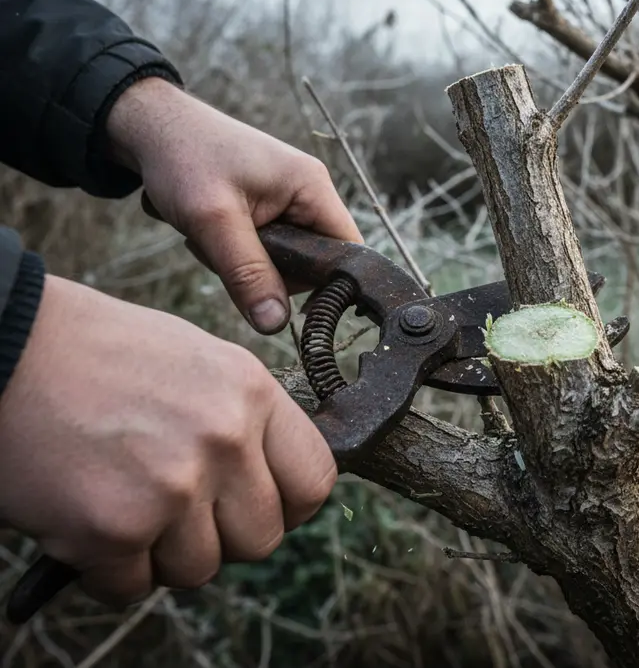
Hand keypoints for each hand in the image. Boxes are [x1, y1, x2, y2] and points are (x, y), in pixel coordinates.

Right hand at [0, 275, 335, 605]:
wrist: (16, 345)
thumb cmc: (107, 354)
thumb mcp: (204, 362)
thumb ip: (248, 419)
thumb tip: (277, 478)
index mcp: (252, 393)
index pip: (315, 481)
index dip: (291, 504)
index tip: (262, 504)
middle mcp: (224, 439)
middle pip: (262, 538)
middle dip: (223, 535)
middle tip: (182, 509)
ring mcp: (172, 486)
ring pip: (200, 569)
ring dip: (164, 552)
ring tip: (129, 499)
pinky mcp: (113, 528)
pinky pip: (133, 586)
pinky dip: (110, 568)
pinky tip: (91, 516)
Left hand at [106, 78, 362, 333]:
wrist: (149, 128)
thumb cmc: (184, 159)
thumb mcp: (214, 221)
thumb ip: (248, 274)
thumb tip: (276, 325)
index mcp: (312, 187)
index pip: (348, 251)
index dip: (328, 284)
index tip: (283, 298)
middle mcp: (307, 193)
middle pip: (312, 262)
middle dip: (268, 270)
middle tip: (225, 251)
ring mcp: (286, 201)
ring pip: (282, 261)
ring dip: (243, 262)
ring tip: (209, 235)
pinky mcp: (264, 209)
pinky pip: (261, 251)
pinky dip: (233, 251)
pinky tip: (207, 231)